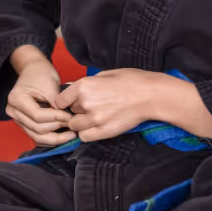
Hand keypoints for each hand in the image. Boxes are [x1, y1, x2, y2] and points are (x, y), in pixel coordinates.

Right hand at [6, 59, 76, 146]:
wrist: (33, 70)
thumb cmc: (41, 73)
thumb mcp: (50, 84)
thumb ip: (56, 102)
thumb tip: (66, 119)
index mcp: (16, 99)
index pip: (37, 115)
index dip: (56, 118)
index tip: (70, 117)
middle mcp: (13, 111)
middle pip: (36, 128)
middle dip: (57, 129)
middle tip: (74, 127)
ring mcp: (17, 119)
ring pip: (36, 136)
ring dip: (54, 138)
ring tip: (70, 135)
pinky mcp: (24, 124)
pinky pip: (36, 135)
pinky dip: (50, 138)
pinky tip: (63, 137)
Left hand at [56, 67, 211, 142]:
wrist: (151, 95)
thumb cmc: (132, 80)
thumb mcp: (106, 74)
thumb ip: (87, 83)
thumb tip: (73, 89)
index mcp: (84, 85)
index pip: (60, 100)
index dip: (65, 101)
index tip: (71, 102)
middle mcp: (86, 102)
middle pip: (70, 112)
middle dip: (77, 110)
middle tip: (91, 107)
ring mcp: (95, 119)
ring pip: (76, 126)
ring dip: (81, 123)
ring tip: (94, 117)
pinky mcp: (104, 131)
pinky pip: (85, 137)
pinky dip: (87, 133)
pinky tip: (96, 127)